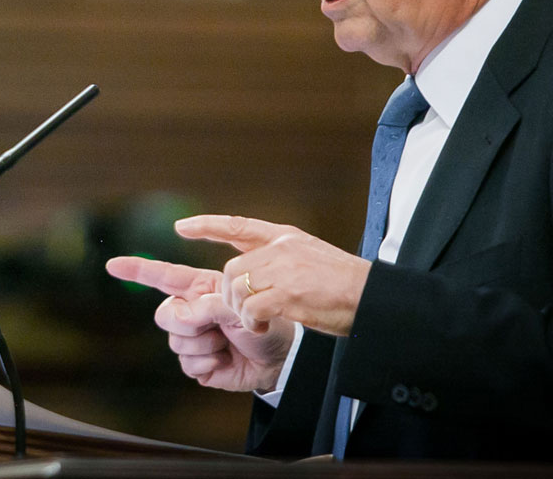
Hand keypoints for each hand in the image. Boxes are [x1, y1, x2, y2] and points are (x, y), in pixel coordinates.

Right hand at [105, 255, 294, 391]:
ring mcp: (193, 339)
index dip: (137, 270)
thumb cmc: (266, 321)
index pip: (162, 277)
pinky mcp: (198, 364)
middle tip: (215, 323)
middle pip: (165, 315)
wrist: (282, 357)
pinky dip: (209, 362)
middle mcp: (192, 312)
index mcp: (200, 289)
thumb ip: (206, 305)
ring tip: (227, 340)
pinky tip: (225, 358)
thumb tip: (180, 317)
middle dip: (187, 321)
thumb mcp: (237, 305)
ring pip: (176, 342)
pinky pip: (188, 364)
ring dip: (205, 343)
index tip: (113, 265)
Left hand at [175, 214, 370, 336]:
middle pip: (231, 270)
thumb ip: (279, 257)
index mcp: (284, 237)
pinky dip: (252, 322)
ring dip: (241, 311)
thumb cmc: (342, 284)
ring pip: (236, 289)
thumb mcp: (308, 256)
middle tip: (245, 313)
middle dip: (230, 295)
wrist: (370, 296)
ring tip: (258, 321)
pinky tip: (265, 326)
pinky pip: (251, 309)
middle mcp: (280, 248)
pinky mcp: (287, 293)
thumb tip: (251, 269)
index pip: (237, 225)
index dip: (207, 225)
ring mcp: (283, 269)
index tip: (182, 227)